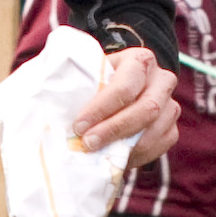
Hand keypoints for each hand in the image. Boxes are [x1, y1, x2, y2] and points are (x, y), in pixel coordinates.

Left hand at [76, 42, 178, 171]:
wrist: (116, 93)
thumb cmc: (93, 84)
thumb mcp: (83, 73)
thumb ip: (70, 79)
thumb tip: (43, 96)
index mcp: (139, 60)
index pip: (125, 85)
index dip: (101, 108)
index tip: (78, 126)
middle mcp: (161, 79)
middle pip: (145, 109)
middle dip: (114, 129)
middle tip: (87, 144)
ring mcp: (170, 104)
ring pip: (155, 129)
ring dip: (126, 146)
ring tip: (99, 153)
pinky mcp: (171, 127)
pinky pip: (161, 144)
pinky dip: (139, 154)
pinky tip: (117, 156)